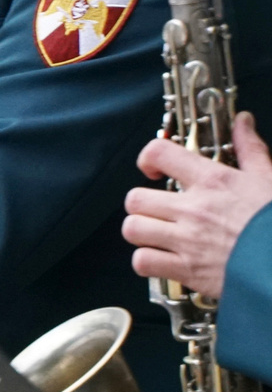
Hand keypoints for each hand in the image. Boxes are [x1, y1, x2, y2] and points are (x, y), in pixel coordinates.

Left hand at [125, 113, 271, 298]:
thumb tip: (243, 122)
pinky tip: (162, 257)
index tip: (153, 168)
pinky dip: (147, 260)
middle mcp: (193, 209)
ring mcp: (186, 240)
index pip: (159, 153)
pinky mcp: (186, 270)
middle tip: (158, 209)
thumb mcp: (268, 178)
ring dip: (141, 231)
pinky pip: (143, 261)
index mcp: (213, 182)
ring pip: (133, 228)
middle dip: (143, 204)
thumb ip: (250, 149)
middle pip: (136, 198)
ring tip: (158, 233)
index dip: (148, 158)